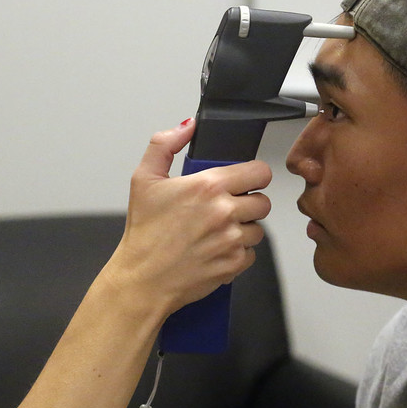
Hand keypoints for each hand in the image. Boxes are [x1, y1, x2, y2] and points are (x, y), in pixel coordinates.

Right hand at [113, 119, 272, 314]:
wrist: (142, 280)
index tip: (243, 182)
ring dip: (242, 230)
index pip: (260, 172)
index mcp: (208, 186)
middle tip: (224, 209)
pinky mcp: (234, 264)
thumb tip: (187, 127)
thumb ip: (165, 145)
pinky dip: (236, 253)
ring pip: (258, 229)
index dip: (253, 176)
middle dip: (247, 204)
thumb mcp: (144, 180)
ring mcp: (232, 240)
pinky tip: (214, 250)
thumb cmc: (143, 234)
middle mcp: (225, 212)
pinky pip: (250, 254)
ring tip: (216, 233)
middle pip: (263, 201)